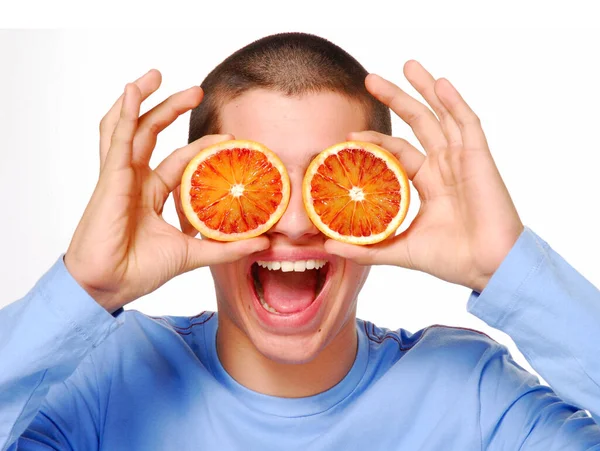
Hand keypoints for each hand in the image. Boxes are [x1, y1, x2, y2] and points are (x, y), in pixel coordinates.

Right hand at [64, 70, 268, 312]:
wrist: (110, 287)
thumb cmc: (139, 270)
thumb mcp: (192, 253)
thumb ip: (226, 247)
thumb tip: (265, 243)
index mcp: (150, 193)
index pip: (179, 160)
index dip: (203, 147)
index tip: (231, 139)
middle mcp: (133, 179)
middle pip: (151, 133)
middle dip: (172, 108)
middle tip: (198, 91)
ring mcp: (119, 176)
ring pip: (129, 127)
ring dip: (142, 100)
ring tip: (157, 75)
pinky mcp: (110, 178)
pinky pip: (118, 139)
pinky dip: (125, 113)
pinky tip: (133, 92)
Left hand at [325, 61, 523, 291]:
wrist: (487, 269)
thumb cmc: (451, 260)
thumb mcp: (400, 250)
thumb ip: (366, 247)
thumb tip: (328, 246)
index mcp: (427, 182)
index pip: (396, 151)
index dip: (374, 142)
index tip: (347, 136)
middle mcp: (444, 166)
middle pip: (416, 123)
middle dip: (395, 98)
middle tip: (369, 80)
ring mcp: (462, 160)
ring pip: (441, 115)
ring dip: (425, 89)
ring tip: (406, 65)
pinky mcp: (480, 159)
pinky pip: (467, 123)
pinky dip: (455, 102)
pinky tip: (440, 83)